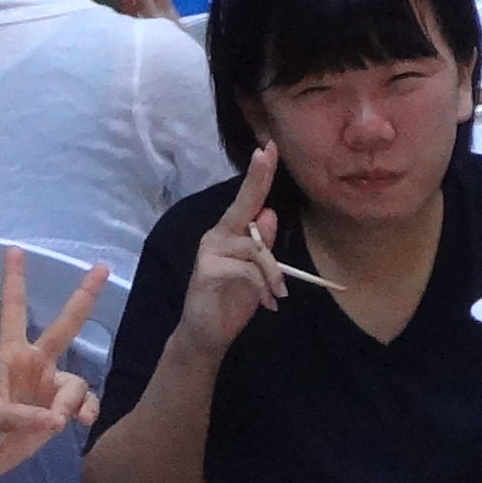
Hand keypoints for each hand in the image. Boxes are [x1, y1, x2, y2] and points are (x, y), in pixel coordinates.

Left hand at [0, 247, 106, 482]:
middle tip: (102, 267)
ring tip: (57, 423)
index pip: (13, 310)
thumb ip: (22, 417)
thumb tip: (57, 419)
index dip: (14, 280)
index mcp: (11, 355)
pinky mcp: (58, 410)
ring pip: (77, 382)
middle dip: (83, 297)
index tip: (14, 250)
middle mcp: (35, 364)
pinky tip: (81, 424)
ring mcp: (49, 386)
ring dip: (72, 402)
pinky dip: (87, 412)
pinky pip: (85, 403)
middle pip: (65, 326)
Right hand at [180, 147, 292, 358]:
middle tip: (268, 151)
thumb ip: (262, 246)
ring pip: (255, 248)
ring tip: (274, 296)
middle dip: (259, 179)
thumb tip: (269, 214)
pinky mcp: (207, 270)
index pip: (247, 201)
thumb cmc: (233, 300)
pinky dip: (262, 287)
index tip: (268, 148)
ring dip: (272, 274)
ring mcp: (209, 251)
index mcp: (229, 234)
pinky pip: (248, 270)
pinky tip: (263, 303)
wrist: (207, 334)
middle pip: (244, 205)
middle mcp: (216, 236)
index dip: (258, 175)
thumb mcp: (257, 272)